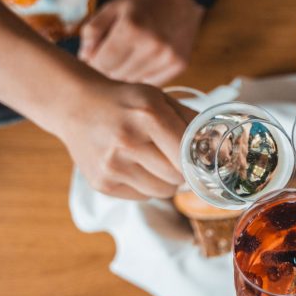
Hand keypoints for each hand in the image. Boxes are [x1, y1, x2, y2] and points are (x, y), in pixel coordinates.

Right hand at [55, 79, 193, 199]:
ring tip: (152, 160)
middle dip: (182, 170)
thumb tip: (220, 145)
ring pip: (163, 192)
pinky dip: (146, 186)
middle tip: (173, 157)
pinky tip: (134, 166)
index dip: (198, 161)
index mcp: (148, 116)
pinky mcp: (102, 184)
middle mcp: (128, 142)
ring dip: (166, 181)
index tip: (201, 160)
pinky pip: (143, 197)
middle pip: (178, 177)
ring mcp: (112, 166)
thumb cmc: (124, 102)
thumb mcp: (159, 98)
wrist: (76, 106)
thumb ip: (190, 120)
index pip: (189, 155)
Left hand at [78, 0, 204, 85]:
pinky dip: (144, 76)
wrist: (180, 0)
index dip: (94, 62)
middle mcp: (151, 45)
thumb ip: (92, 31)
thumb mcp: (112, 8)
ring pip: (133, 82)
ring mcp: (167, 57)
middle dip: (109, 68)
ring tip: (130, 56)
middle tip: (113, 56)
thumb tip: (84, 58)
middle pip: (116, 75)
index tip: (96, 56)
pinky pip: (152, 83)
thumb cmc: (140, 5)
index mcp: (131, 28)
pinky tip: (145, 60)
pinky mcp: (179, 65)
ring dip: (126, 73)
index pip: (101, 64)